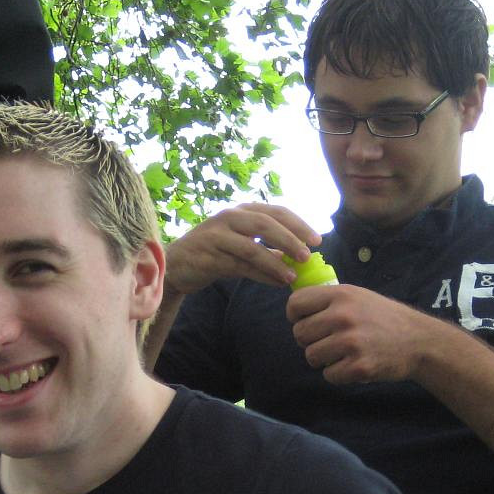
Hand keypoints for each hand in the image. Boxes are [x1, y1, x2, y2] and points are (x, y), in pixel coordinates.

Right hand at [164, 203, 322, 295]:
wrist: (176, 265)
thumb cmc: (214, 252)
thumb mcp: (242, 244)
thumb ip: (267, 247)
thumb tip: (297, 257)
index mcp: (242, 210)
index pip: (275, 211)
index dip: (298, 224)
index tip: (317, 239)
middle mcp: (229, 218)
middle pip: (265, 223)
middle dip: (290, 239)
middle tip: (308, 256)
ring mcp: (217, 236)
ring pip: (252, 247)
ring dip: (276, 262)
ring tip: (293, 276)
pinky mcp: (209, 257)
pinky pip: (240, 266)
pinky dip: (261, 275)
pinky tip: (276, 283)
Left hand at [287, 284, 442, 385]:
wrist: (419, 341)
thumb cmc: (384, 318)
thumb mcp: (358, 297)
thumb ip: (329, 301)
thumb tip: (295, 307)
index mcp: (341, 295)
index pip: (295, 303)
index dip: (296, 316)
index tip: (306, 322)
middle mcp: (343, 316)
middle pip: (299, 334)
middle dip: (310, 341)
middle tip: (330, 342)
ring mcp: (351, 342)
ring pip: (311, 356)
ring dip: (324, 359)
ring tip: (344, 353)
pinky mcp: (359, 366)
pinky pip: (329, 375)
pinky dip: (339, 374)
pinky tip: (354, 364)